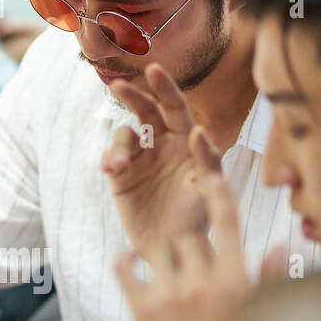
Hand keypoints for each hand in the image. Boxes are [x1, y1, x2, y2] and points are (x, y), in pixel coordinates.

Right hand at [102, 63, 223, 260]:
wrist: (172, 250)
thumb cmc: (198, 219)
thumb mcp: (210, 189)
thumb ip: (208, 159)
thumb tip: (199, 131)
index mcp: (188, 142)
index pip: (176, 107)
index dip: (165, 87)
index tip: (153, 70)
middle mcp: (163, 145)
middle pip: (146, 111)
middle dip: (133, 96)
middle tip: (118, 85)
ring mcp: (140, 159)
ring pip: (125, 135)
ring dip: (119, 145)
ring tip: (117, 166)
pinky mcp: (121, 176)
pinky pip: (111, 157)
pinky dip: (110, 159)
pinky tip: (112, 170)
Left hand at [116, 173, 287, 320]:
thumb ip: (266, 282)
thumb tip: (277, 248)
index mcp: (237, 284)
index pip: (228, 222)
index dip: (217, 188)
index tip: (206, 164)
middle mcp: (205, 284)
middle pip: (190, 237)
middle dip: (189, 248)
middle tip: (188, 270)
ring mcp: (172, 297)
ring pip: (159, 249)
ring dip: (160, 255)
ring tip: (162, 271)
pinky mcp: (144, 312)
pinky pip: (126, 269)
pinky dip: (125, 262)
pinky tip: (129, 264)